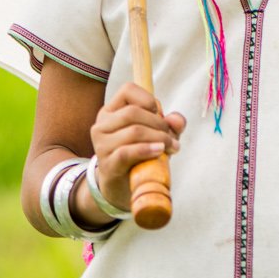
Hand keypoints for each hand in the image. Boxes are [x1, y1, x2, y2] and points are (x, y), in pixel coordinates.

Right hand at [89, 84, 182, 212]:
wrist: (123, 187)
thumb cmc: (140, 156)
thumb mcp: (158, 136)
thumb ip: (170, 125)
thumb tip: (177, 121)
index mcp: (111, 112)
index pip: (127, 90)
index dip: (148, 99)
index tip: (159, 114)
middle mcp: (101, 125)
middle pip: (133, 113)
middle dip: (159, 124)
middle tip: (172, 138)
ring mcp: (102, 145)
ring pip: (133, 131)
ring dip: (159, 138)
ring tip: (171, 148)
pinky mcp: (107, 164)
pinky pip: (127, 152)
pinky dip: (147, 150)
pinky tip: (159, 151)